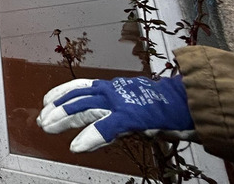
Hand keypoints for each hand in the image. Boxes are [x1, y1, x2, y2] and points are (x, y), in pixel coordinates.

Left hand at [36, 75, 195, 151]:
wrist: (192, 103)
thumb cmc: (167, 106)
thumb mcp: (135, 106)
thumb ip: (116, 114)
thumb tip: (100, 125)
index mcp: (115, 88)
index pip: (81, 86)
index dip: (61, 94)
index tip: (46, 102)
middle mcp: (114, 91)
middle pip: (77, 97)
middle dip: (56, 109)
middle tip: (42, 119)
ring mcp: (122, 102)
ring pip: (84, 108)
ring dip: (64, 118)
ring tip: (48, 128)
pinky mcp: (133, 116)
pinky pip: (106, 126)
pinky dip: (90, 137)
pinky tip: (77, 146)